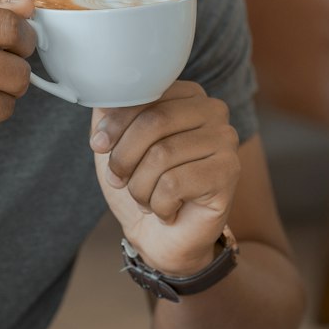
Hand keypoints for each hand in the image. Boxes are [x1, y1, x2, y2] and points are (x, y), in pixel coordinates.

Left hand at [89, 82, 239, 277]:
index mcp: (187, 94)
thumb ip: (110, 109)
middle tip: (118, 179)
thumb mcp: (116, 141)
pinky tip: (167, 211)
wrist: (160, 236)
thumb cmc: (141, 183)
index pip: (144, 95)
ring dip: (140, 187)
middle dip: (124, 157)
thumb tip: (102, 92)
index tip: (99, 145)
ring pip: (162, 156)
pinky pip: (175, 184)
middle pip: (153, 123)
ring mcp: (225, 141)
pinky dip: (159, 205)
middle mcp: (212, 110)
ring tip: (146, 198)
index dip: (114, 124)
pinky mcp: (229, 173)